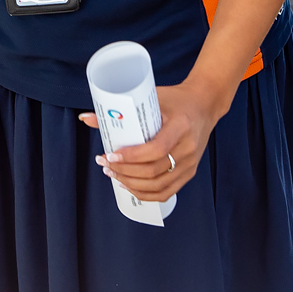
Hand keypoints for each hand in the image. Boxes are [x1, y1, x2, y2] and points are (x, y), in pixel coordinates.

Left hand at [79, 79, 225, 201]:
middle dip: (125, 171)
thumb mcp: (152, 97)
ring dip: (132, 184)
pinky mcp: (189, 172)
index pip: (156, 149)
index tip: (111, 154)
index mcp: (181, 126)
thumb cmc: (177, 99)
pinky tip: (129, 186)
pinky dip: (145, 194)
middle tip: (105, 164)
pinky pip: (166, 192)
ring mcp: (190, 163)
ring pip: (158, 186)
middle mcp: (188, 148)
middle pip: (154, 171)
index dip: (131, 157)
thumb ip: (122, 110)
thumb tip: (88, 118)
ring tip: (113, 174)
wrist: (205, 104)